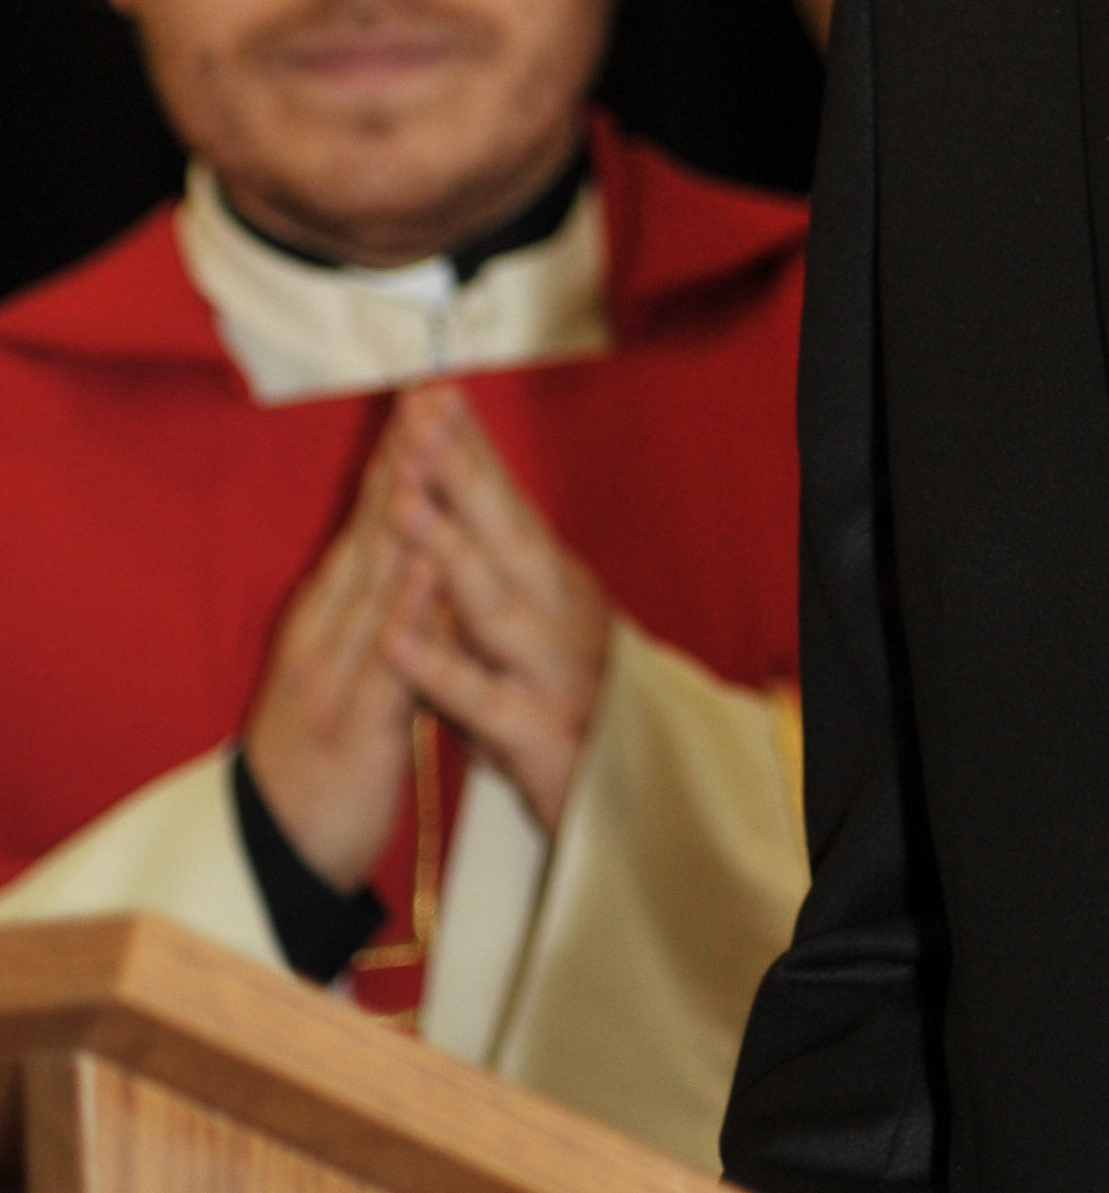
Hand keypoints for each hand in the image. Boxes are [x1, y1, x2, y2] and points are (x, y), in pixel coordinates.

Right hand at [241, 423, 437, 886]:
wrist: (280, 852)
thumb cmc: (326, 755)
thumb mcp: (355, 666)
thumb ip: (383, 609)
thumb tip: (423, 544)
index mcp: (330, 615)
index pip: (370, 520)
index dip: (401, 454)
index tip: (430, 391)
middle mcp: (326, 631)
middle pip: (371, 530)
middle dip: (405, 456)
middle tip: (433, 387)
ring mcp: (335, 673)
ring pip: (375, 580)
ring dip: (405, 510)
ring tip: (431, 443)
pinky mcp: (356, 724)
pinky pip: (388, 659)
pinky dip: (408, 608)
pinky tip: (429, 561)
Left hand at [380, 386, 610, 836]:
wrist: (623, 805)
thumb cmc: (567, 701)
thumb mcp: (539, 622)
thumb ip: (500, 566)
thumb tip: (454, 487)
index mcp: (554, 582)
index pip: (507, 500)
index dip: (470, 446)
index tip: (433, 388)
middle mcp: (561, 613)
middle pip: (504, 533)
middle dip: (460, 473)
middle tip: (420, 418)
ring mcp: (554, 671)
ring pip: (493, 604)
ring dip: (448, 551)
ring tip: (405, 503)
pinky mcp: (541, 733)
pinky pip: (483, 698)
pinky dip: (441, 668)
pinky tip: (401, 642)